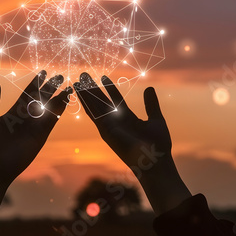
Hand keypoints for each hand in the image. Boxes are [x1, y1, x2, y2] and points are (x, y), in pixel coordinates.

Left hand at [0, 70, 70, 185]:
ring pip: (49, 108)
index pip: (27, 94)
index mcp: (13, 112)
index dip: (36, 83)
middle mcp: (26, 118)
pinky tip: (65, 99)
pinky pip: (52, 120)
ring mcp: (34, 126)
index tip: (43, 72)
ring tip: (68, 86)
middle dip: (50, 88)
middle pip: (41, 99)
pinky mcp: (41, 135)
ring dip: (59, 98)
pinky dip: (59, 110)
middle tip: (59, 76)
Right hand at [73, 72, 190, 215]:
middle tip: (84, 75)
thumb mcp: (156, 119)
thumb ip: (151, 105)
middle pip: (101, 101)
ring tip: (78, 81)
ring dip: (85, 94)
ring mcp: (109, 126)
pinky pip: (93, 114)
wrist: (155, 161)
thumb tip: (149, 89)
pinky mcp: (105, 130)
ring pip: (94, 106)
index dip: (109, 87)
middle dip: (92, 88)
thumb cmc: (158, 146)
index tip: (103, 76)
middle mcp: (116, 121)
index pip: (116, 99)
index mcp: (127, 118)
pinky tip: (80, 94)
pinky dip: (86, 103)